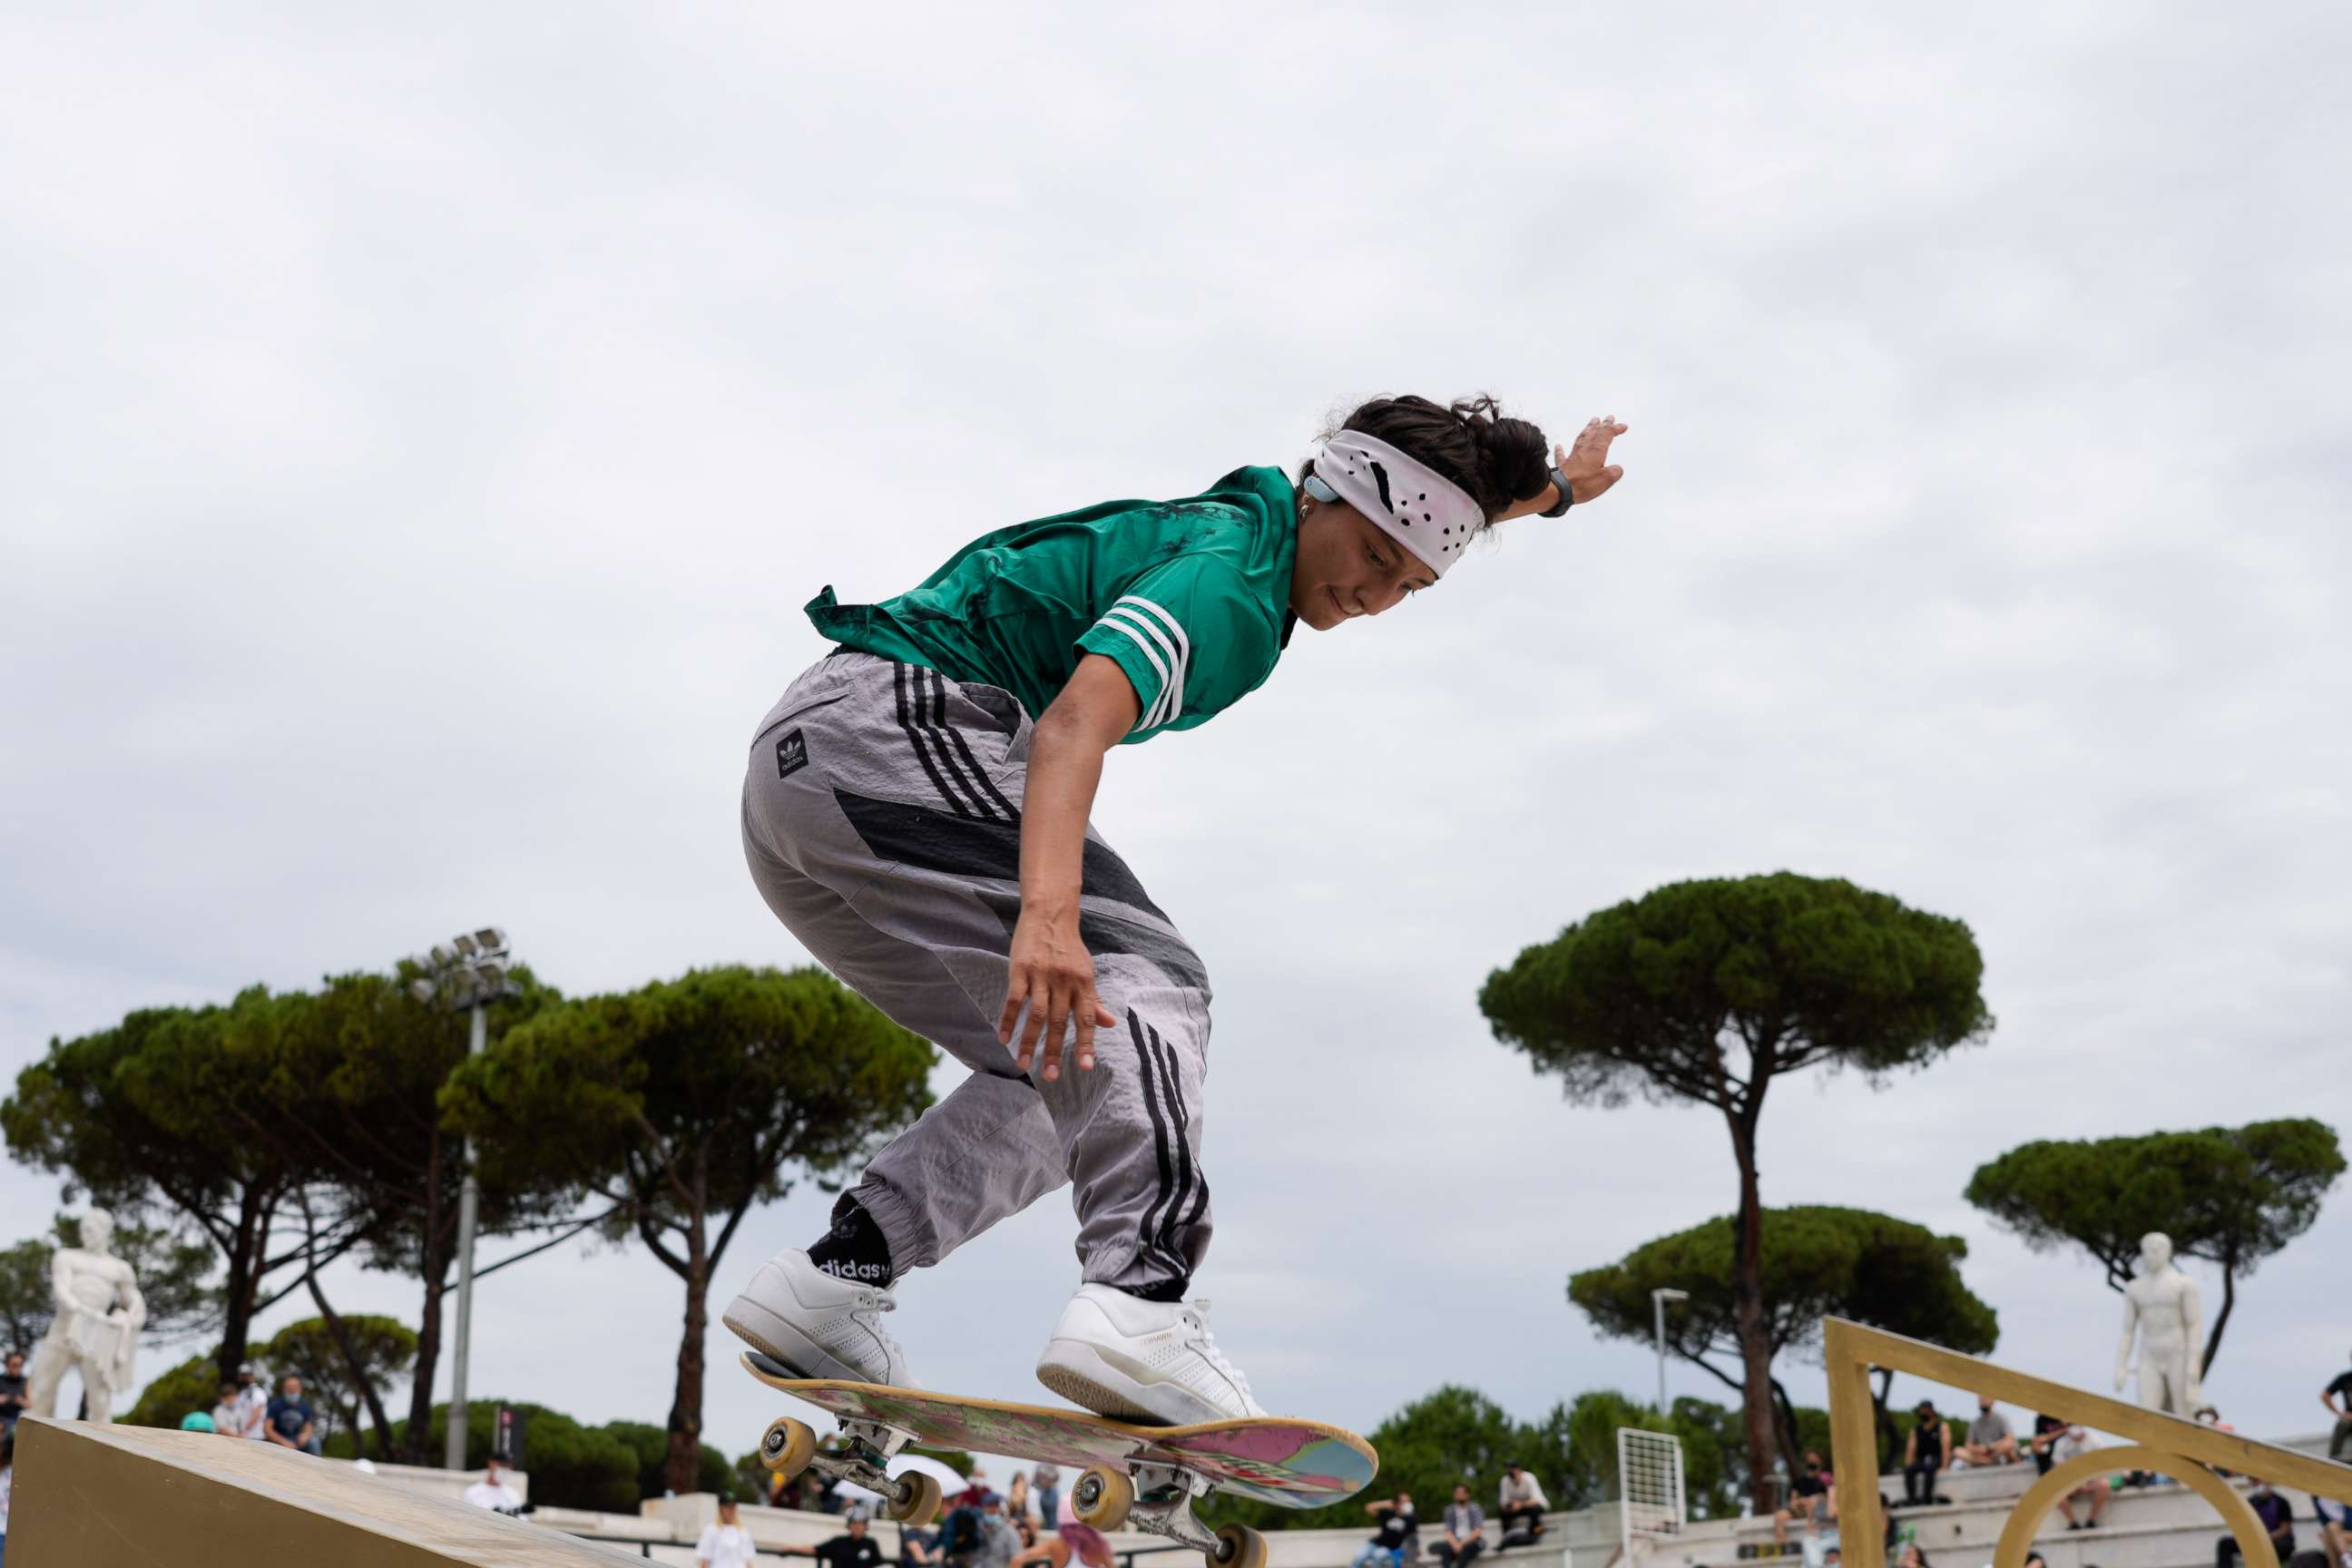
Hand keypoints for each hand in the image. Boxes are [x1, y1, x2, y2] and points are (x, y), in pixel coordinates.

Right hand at [998, 906, 1115, 1081]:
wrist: (1050, 914)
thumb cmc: (1069, 948)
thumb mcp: (1087, 971)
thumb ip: (1094, 1000)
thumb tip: (1110, 1024)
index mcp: (1084, 983)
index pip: (1087, 1019)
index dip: (1086, 1043)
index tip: (1084, 1067)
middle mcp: (1065, 981)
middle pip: (1059, 1022)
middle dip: (1054, 1051)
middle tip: (1049, 1076)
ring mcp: (1041, 975)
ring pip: (1036, 1015)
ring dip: (1029, 1042)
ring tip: (1023, 1064)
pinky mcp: (1020, 969)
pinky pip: (1013, 1000)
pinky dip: (1008, 1020)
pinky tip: (1003, 1038)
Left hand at [1555, 416, 1627, 503]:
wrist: (1560, 489)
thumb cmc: (1582, 483)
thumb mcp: (1606, 479)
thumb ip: (1615, 471)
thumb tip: (1617, 469)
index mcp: (1596, 450)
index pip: (1607, 434)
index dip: (1615, 428)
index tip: (1623, 426)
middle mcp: (1584, 449)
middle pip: (1595, 432)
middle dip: (1603, 425)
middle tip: (1609, 418)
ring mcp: (1573, 456)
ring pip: (1581, 438)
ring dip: (1588, 429)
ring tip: (1592, 422)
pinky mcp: (1563, 465)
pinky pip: (1562, 454)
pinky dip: (1561, 450)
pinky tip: (1558, 446)